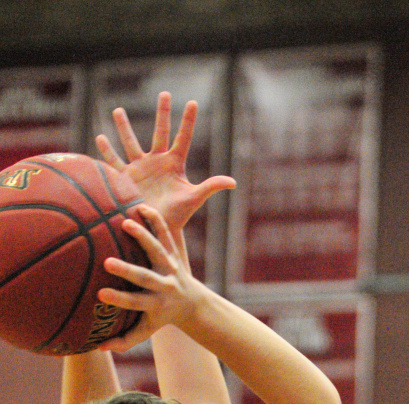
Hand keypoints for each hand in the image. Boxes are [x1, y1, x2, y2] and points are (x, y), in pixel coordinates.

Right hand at [96, 91, 235, 230]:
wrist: (157, 229)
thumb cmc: (178, 216)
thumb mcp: (194, 199)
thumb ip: (211, 187)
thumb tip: (233, 182)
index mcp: (175, 164)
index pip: (183, 137)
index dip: (188, 121)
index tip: (193, 102)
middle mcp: (158, 162)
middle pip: (160, 131)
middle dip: (163, 113)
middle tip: (165, 93)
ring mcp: (141, 168)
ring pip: (131, 142)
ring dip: (124, 127)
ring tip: (118, 110)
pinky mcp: (126, 178)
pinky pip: (114, 162)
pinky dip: (106, 151)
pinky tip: (100, 138)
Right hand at [98, 204, 202, 351]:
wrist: (192, 303)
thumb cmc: (160, 318)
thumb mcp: (145, 331)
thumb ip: (124, 341)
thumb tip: (98, 348)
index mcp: (155, 304)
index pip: (135, 303)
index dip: (119, 300)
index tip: (101, 294)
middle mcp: (164, 285)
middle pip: (145, 277)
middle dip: (128, 271)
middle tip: (108, 263)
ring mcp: (170, 267)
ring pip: (157, 250)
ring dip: (143, 237)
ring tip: (125, 223)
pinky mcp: (174, 252)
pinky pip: (166, 233)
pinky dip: (155, 220)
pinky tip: (140, 206)